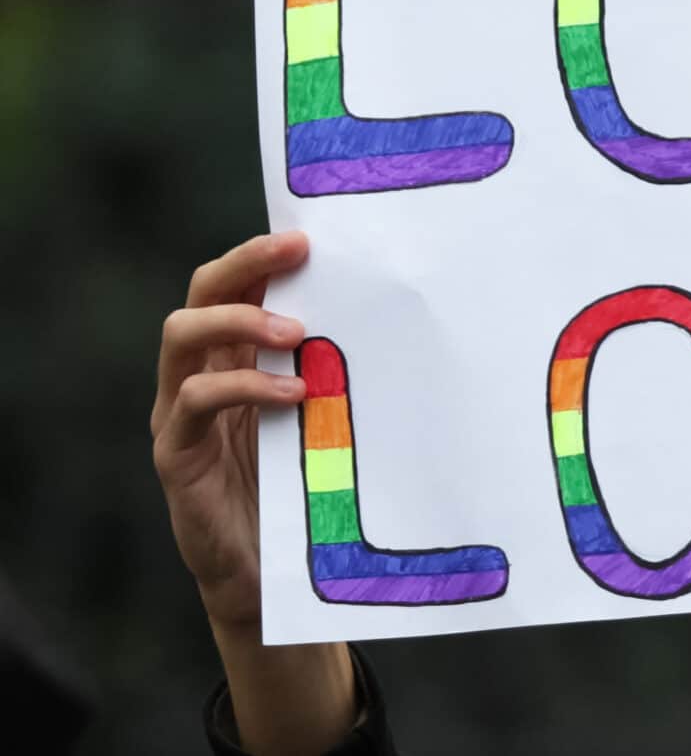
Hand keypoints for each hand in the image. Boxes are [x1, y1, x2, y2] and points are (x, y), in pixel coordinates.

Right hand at [153, 232, 310, 627]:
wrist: (273, 573)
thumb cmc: (306, 484)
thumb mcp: (326, 413)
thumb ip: (336, 368)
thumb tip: (395, 314)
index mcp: (237, 356)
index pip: (234, 283)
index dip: (261, 253)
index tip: (309, 234)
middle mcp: (200, 373)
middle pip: (202, 294)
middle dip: (245, 263)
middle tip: (296, 253)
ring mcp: (180, 412)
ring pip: (182, 336)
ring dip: (239, 321)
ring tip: (295, 331)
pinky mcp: (177, 454)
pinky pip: (194, 402)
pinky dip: (243, 388)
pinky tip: (292, 394)